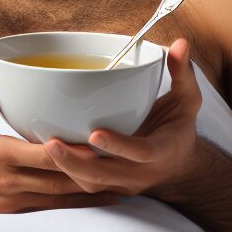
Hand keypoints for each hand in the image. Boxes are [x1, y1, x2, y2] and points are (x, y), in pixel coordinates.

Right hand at [0, 81, 118, 228]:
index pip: (45, 154)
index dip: (75, 151)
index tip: (101, 144)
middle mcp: (11, 180)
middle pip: (62, 179)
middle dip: (95, 174)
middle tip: (128, 166)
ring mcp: (13, 198)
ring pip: (61, 197)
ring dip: (90, 192)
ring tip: (122, 185)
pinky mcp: (12, 209)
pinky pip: (49, 207)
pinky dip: (73, 204)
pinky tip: (94, 200)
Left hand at [42, 39, 202, 197]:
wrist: (178, 165)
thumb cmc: (178, 127)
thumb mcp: (187, 100)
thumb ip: (182, 73)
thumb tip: (180, 43)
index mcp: (162, 151)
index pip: (141, 152)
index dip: (119, 145)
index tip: (95, 133)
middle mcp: (141, 173)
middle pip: (106, 175)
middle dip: (76, 163)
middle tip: (52, 143)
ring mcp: (123, 184)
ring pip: (91, 183)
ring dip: (66, 168)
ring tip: (44, 147)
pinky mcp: (109, 187)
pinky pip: (83, 185)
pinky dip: (64, 171)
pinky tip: (46, 153)